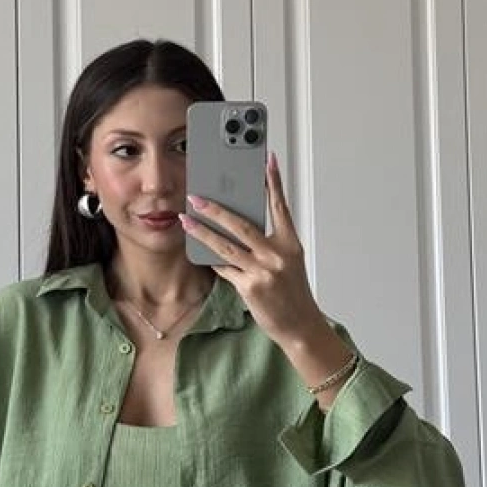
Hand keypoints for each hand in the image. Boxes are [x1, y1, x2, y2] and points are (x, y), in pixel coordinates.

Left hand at [179, 151, 327, 344]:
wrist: (300, 325)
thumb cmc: (293, 293)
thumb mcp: (289, 262)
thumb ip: (270, 243)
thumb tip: (243, 225)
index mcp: (290, 244)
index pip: (280, 206)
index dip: (274, 182)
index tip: (267, 160)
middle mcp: (277, 255)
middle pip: (242, 224)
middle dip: (216, 208)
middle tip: (197, 196)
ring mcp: (262, 271)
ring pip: (226, 246)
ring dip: (202, 232)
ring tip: (186, 220)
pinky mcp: (249, 287)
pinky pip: (224, 268)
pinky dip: (212, 259)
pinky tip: (199, 250)